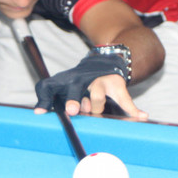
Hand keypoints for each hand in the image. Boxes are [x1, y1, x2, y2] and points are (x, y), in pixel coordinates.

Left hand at [32, 53, 147, 119]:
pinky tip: (140, 117)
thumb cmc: (80, 82)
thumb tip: (37, 114)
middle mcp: (81, 79)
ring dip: (97, 108)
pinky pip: (125, 100)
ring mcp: (101, 81)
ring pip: (98, 98)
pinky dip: (133, 110)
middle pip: (75, 88)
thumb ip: (50, 99)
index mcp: (65, 82)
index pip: (50, 87)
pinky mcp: (117, 85)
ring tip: (99, 113)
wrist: (105, 61)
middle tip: (73, 110)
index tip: (40, 113)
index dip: (44, 100)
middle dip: (74, 100)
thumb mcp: (63, 86)